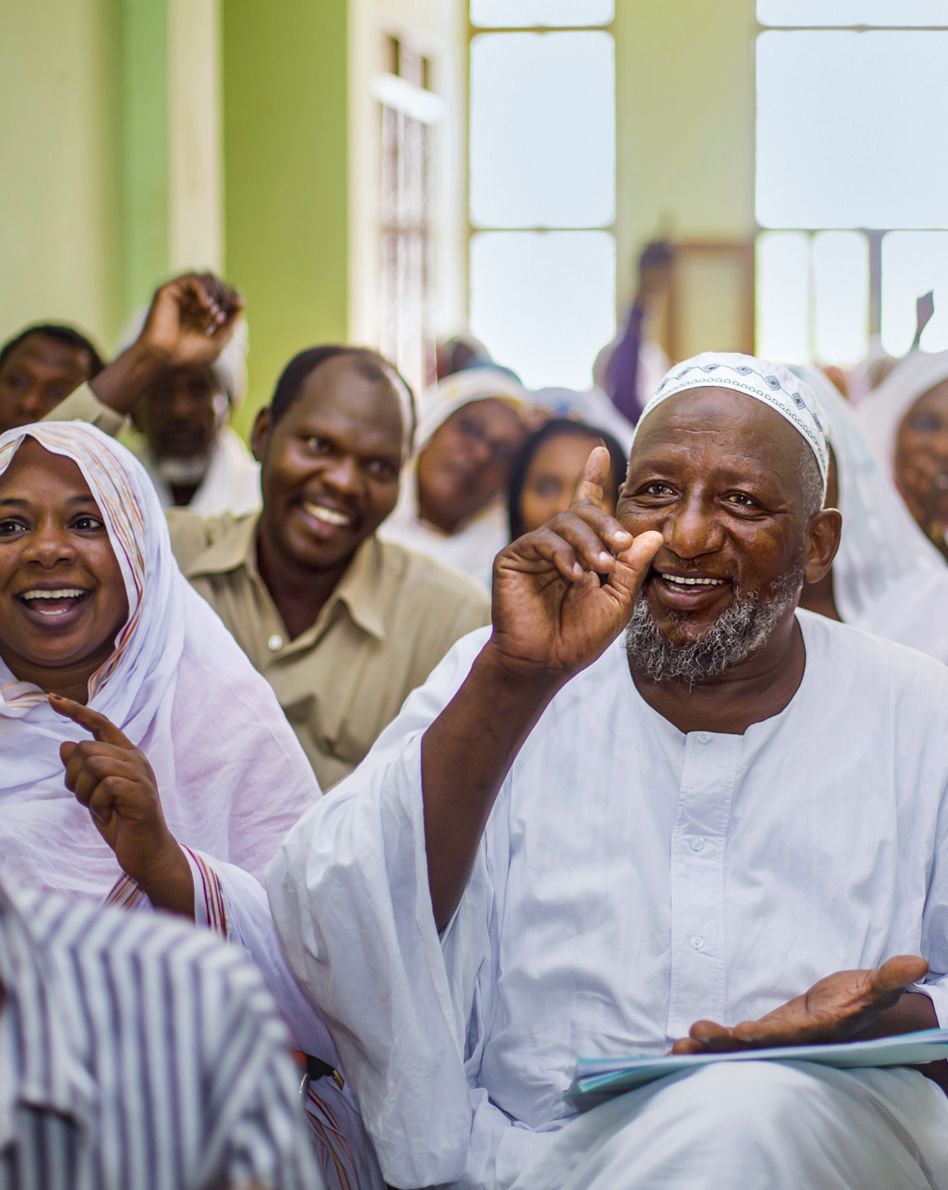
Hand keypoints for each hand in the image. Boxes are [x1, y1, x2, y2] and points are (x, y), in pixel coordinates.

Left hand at [50, 694, 192, 913]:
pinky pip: (105, 786)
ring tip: (98, 808)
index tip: (52, 700)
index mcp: (126, 754)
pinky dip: (97, 805)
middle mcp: (135, 759)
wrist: (147, 852)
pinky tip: (107, 816)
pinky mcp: (141, 793)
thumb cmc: (122, 821)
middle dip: (74, 778)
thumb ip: (82, 770)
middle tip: (88, 801)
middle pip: (86, 748)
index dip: (76, 711)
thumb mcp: (94, 793)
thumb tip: (64, 744)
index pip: (100, 723)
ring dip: (85, 792)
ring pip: (93, 764)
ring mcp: (140, 775)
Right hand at [136, 271, 243, 370]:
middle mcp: (192, 303)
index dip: (233, 296)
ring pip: (206, 278)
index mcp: (204, 315)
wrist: (164, 359)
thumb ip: (231, 322)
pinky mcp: (169, 291)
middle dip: (225, 296)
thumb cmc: (188, 356)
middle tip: (220, 316)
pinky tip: (205, 305)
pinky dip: (203, 289)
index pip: (224, 295)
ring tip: (212, 312)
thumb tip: (242, 302)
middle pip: (217, 284)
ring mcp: (180, 296)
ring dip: (215, 292)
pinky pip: (192, 279)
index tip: (239, 303)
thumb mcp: (218, 341)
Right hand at [490, 447, 661, 680]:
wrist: (544, 662)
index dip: (593, 477)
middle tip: (620, 547)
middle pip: (582, 511)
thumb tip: (653, 535)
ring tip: (600, 570)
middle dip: (605, 524)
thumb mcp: (618, 601)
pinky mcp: (512, 558)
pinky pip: (541, 539)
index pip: (588, 506)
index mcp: (583, 550)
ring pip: (564, 523)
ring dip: (588, 543)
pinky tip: (575, 575)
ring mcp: (533, 549)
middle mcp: (558, 544)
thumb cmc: (580, 636)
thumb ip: (633, 568)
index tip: (600, 451)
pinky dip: (563, 554)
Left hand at [670, 955, 928, 1053]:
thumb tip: (916, 962)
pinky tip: (681, 1046)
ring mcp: (774, 1041)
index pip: (790, 1035)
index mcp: (816, 1032)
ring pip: (737, 1049)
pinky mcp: (761, 1034)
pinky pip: (731, 1042)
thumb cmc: (862, 998)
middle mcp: (792, 1043)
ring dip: (708, 1048)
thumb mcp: (876, 987)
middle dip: (724, 1045)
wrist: (849, 1010)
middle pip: (755, 1048)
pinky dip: (709, 1043)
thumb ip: (890, 977)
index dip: (767, 1035)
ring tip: (677, 1048)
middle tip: (694, 1039)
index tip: (743, 1031)